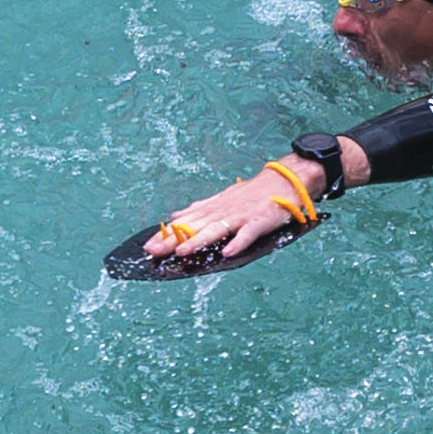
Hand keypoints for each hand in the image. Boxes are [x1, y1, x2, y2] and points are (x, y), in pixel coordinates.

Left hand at [143, 156, 324, 266]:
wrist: (284, 180)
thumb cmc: (252, 192)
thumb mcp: (221, 198)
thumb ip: (198, 209)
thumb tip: (175, 216)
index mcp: (212, 207)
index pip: (184, 222)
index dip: (165, 234)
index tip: (148, 246)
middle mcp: (222, 211)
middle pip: (194, 227)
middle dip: (173, 239)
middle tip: (154, 251)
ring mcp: (241, 216)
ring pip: (216, 229)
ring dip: (198, 240)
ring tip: (182, 252)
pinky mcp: (259, 221)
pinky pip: (247, 234)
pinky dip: (238, 243)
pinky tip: (227, 253)